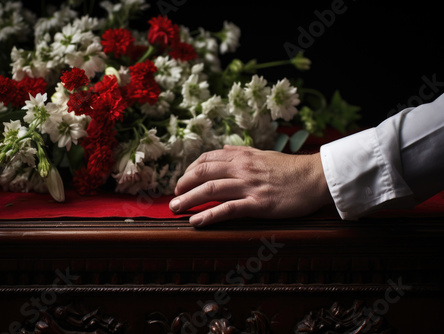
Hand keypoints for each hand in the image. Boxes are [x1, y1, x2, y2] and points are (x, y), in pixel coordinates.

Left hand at [169, 145, 332, 226]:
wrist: (315, 177)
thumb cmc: (290, 168)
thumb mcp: (263, 154)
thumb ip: (241, 152)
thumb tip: (223, 148)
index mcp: (242, 156)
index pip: (207, 159)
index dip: (189, 170)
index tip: (182, 180)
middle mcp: (242, 168)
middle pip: (203, 173)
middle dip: (183, 184)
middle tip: (173, 196)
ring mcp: (249, 186)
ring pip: (211, 190)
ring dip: (189, 199)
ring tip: (175, 208)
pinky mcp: (259, 204)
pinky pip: (229, 209)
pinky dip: (210, 215)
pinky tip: (196, 221)